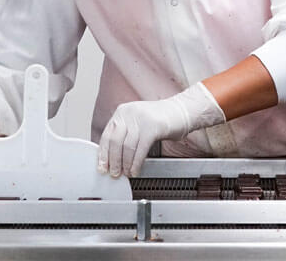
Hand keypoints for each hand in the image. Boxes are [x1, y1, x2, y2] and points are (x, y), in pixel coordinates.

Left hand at [98, 83, 223, 177]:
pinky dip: (136, 163)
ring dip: (125, 164)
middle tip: (114, 173)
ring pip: (127, 147)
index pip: (107, 135)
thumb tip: (113, 158)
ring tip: (126, 173)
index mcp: (123, 112)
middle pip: (115, 141)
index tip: (102, 167)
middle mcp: (130, 112)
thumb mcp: (138, 123)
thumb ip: (125, 135)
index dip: (103, 154)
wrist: (182, 111)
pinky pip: (140, 149)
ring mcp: (141, 118)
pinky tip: (136, 170)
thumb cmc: (161, 120)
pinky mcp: (153, 126)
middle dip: (113, 161)